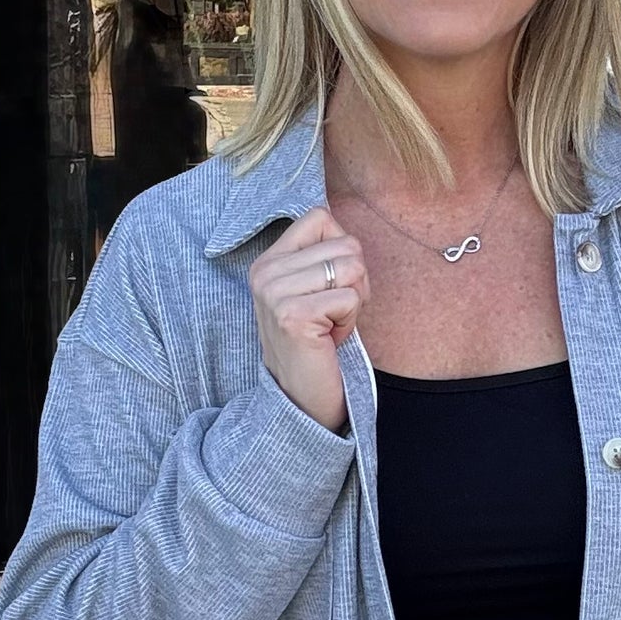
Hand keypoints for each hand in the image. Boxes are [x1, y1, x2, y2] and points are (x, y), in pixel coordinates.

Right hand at [248, 206, 370, 433]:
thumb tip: (341, 224)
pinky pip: (350, 298)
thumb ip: (319, 256)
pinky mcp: (293, 316)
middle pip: (346, 243)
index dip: (343, 249)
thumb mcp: (310, 291)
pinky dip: (350, 322)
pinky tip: (330, 340)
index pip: (321, 217)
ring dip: (354, 302)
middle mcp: (265, 273)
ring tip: (331, 327)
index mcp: (268, 262)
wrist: (301, 401)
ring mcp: (275, 294)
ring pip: (353, 267)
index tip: (331, 286)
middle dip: (355, 282)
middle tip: (334, 315)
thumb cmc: (316, 346)